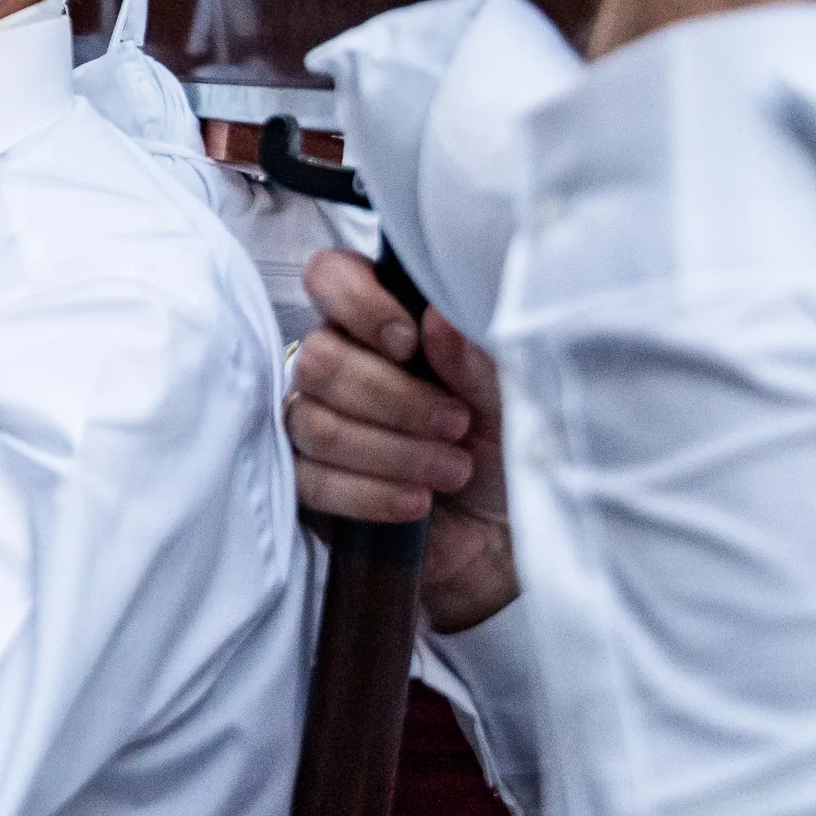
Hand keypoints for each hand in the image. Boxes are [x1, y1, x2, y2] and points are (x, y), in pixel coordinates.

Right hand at [287, 248, 516, 632]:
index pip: (329, 277)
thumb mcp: (508, 399)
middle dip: (391, 397)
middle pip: (318, 358)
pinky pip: (309, 479)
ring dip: (392, 450)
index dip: (357, 302)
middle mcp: (338, 365)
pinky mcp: (307, 483)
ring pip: (314, 421)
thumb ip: (472, 358)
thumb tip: (436, 316)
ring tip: (452, 470)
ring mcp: (314, 423)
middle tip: (456, 423)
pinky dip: (368, 492)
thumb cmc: (506, 450)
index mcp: (381, 324)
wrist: (507, 538)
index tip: (409, 341)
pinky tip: (416, 502)